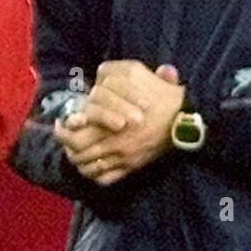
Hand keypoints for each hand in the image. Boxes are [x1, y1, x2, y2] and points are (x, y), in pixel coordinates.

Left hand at [55, 61, 184, 184]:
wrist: (186, 121)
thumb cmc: (165, 99)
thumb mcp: (142, 77)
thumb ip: (120, 72)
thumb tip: (103, 71)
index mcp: (112, 120)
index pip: (77, 130)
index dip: (65, 128)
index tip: (64, 123)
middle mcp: (114, 142)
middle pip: (78, 152)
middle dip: (67, 147)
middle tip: (65, 141)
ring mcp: (123, 157)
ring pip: (88, 167)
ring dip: (78, 162)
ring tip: (75, 155)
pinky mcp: (132, 168)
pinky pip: (105, 178)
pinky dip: (94, 176)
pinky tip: (91, 169)